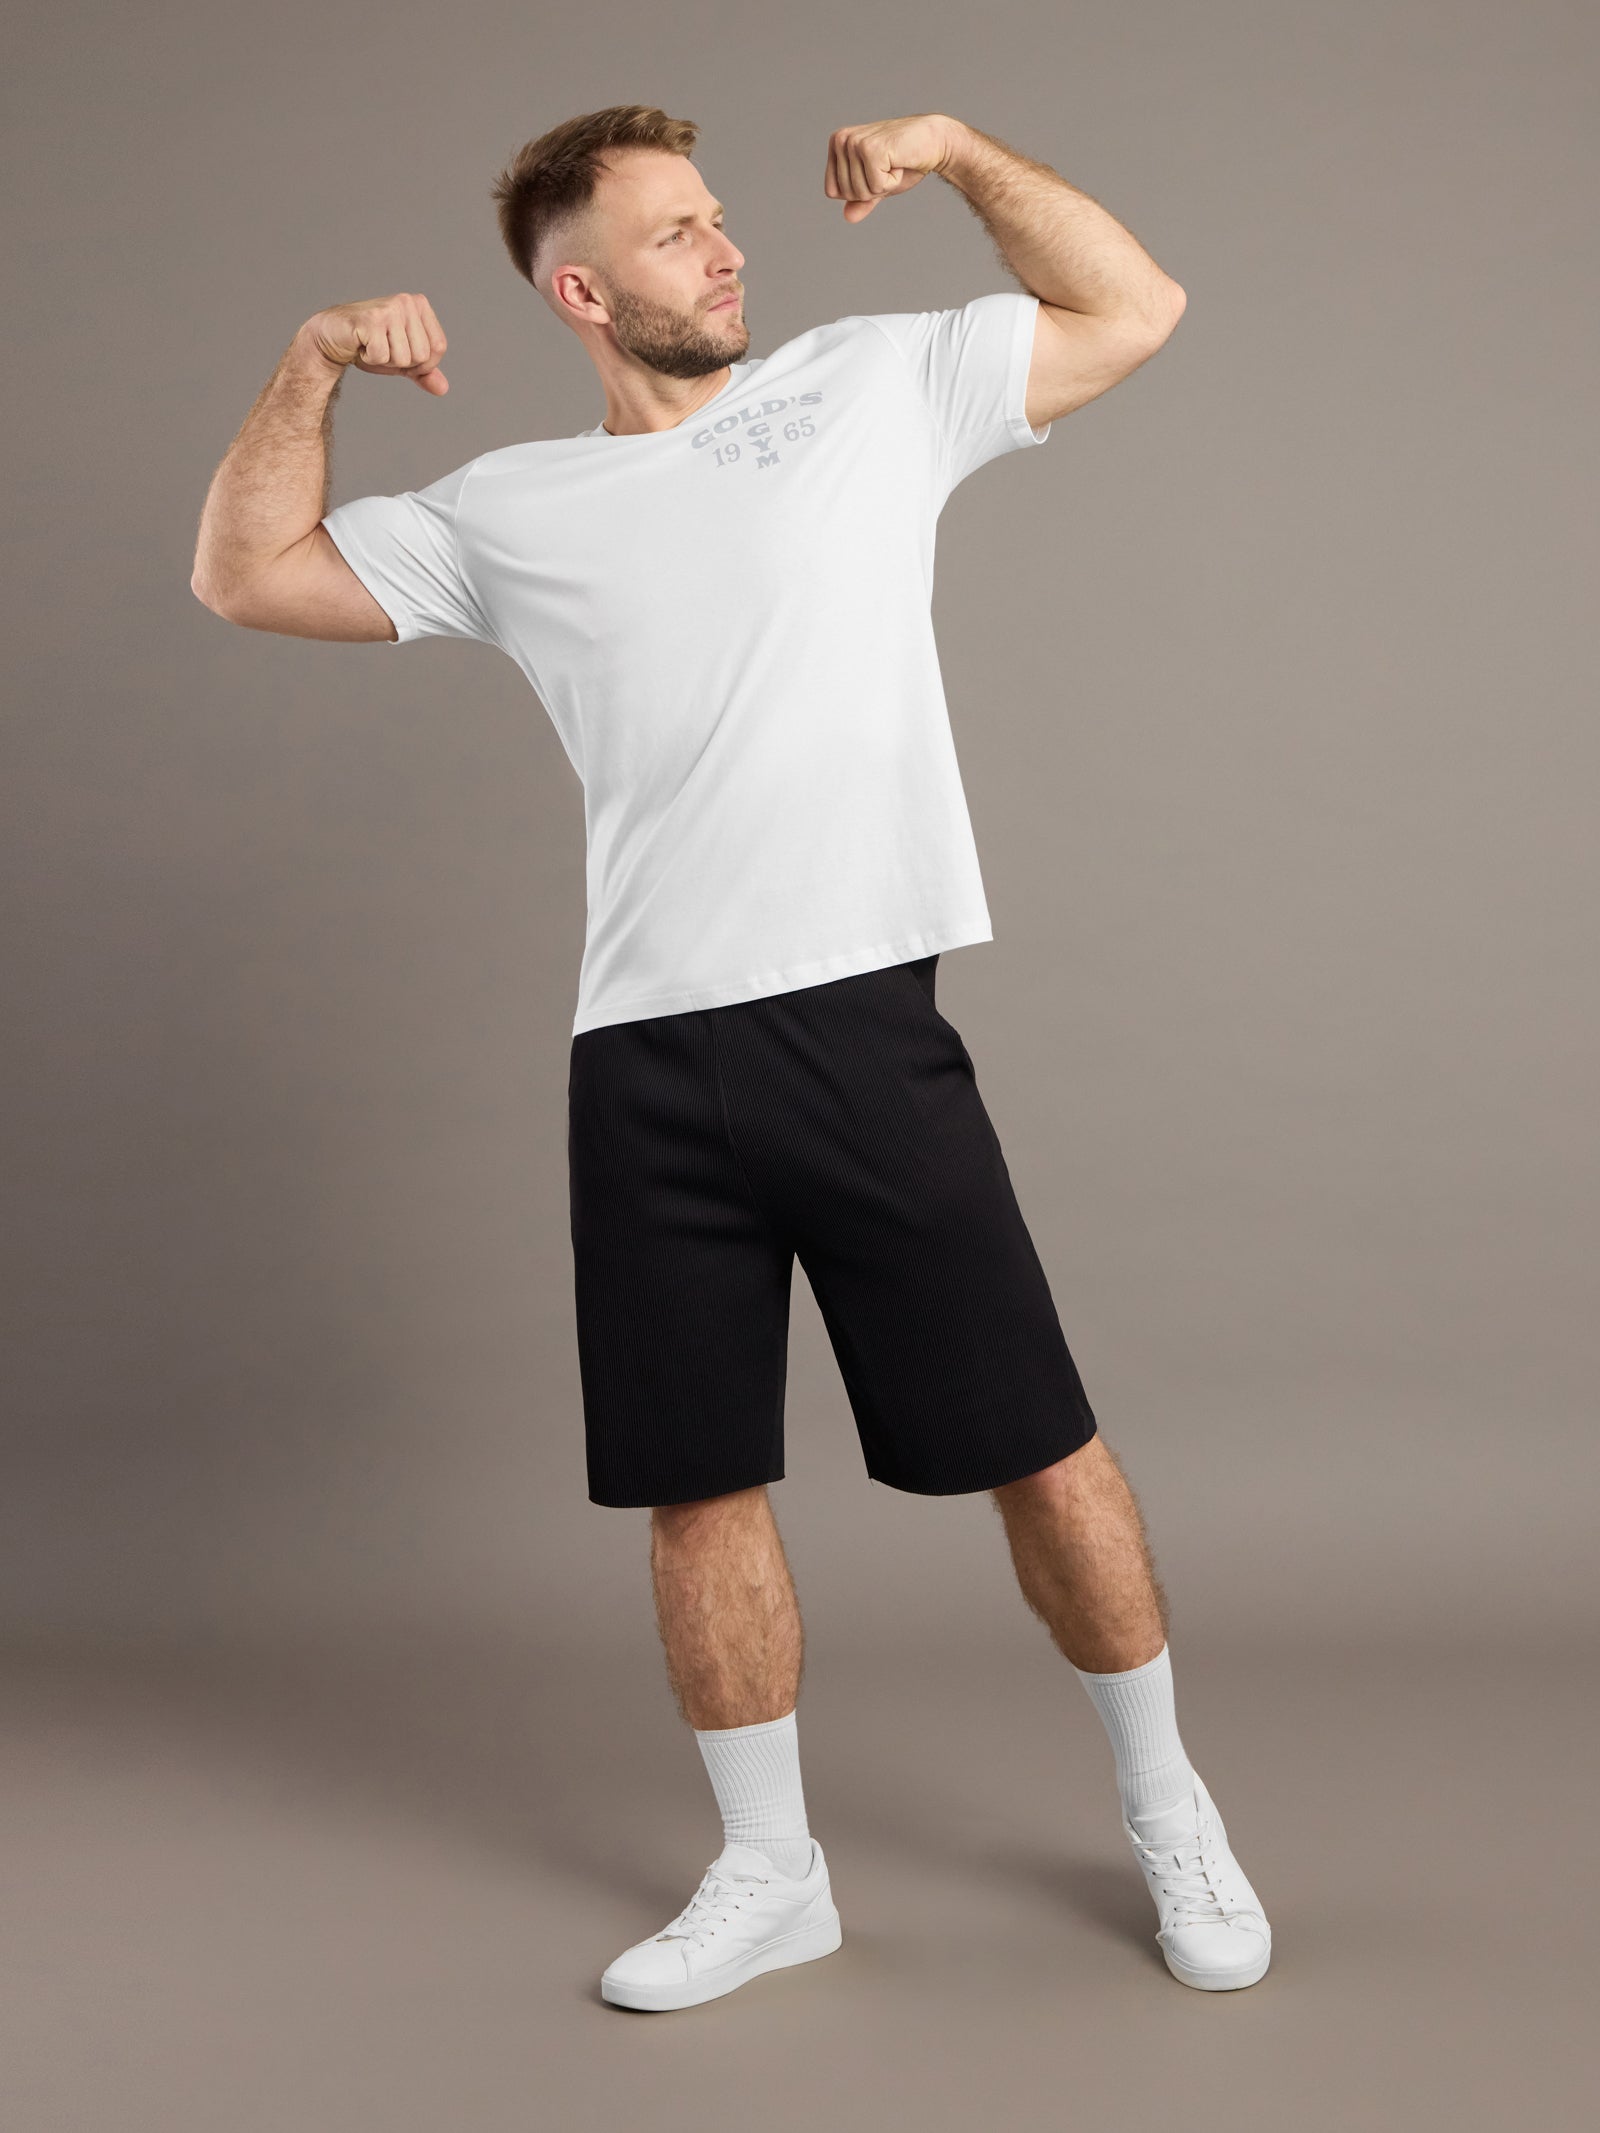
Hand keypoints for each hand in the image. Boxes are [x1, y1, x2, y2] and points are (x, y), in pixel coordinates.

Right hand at [299, 293, 449, 394]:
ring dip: (384, 360)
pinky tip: (361, 344)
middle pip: (422, 356)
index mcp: (419, 305)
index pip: (438, 347)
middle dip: (401, 362)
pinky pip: (382, 357)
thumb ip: (424, 373)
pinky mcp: (371, 319)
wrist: (331, 337)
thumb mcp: (402, 360)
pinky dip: (369, 359)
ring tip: (371, 344)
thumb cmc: (369, 345)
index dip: (423, 362)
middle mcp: (407, 301)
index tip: (401, 352)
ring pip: (403, 358)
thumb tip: (443, 388)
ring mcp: (389, 308)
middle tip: (382, 347)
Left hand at [823, 114, 958, 221]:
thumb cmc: (906, 162)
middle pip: (847, 193)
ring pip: (860, 192)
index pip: (832, 191)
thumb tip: (848, 217)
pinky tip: (899, 162)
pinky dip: (892, 181)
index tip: (876, 171)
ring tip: (894, 163)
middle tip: (888, 167)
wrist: (933, 142)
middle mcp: (841, 139)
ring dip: (884, 185)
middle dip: (872, 189)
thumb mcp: (879, 185)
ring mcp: (855, 142)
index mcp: (836, 144)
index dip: (858, 192)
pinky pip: (876, 187)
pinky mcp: (871, 149)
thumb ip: (861, 200)